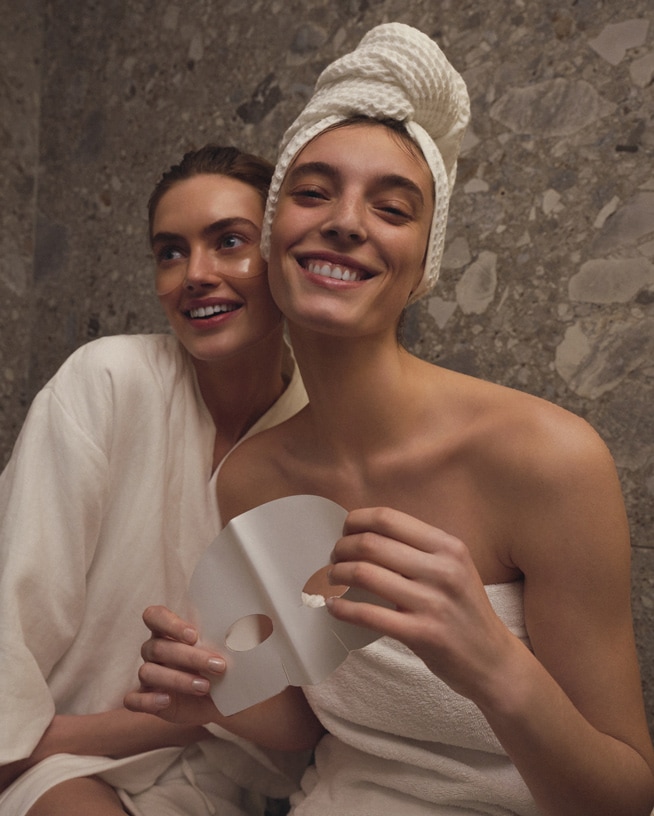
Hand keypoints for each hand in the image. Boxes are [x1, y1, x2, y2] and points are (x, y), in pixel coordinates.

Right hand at [124, 606, 224, 726]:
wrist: (225, 698)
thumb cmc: (222, 664)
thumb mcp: (227, 647)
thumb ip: (228, 633)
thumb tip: (254, 621)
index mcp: (168, 630)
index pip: (154, 616)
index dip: (169, 623)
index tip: (194, 634)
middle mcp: (155, 649)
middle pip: (158, 647)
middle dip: (190, 656)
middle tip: (218, 665)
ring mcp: (149, 674)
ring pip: (148, 671)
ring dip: (177, 679)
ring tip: (205, 686)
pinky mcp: (147, 699)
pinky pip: (134, 699)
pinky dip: (148, 699)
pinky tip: (167, 700)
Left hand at [326, 507, 518, 704]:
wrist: (493, 660)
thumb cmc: (464, 610)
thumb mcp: (454, 567)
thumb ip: (419, 549)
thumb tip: (366, 533)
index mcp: (448, 546)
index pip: (388, 519)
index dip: (356, 521)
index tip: (345, 532)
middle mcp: (442, 569)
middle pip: (371, 543)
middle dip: (342, 548)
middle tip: (334, 558)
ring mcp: (433, 602)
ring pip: (364, 574)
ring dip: (337, 575)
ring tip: (332, 580)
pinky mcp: (422, 634)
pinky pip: (367, 615)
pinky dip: (342, 608)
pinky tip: (334, 607)